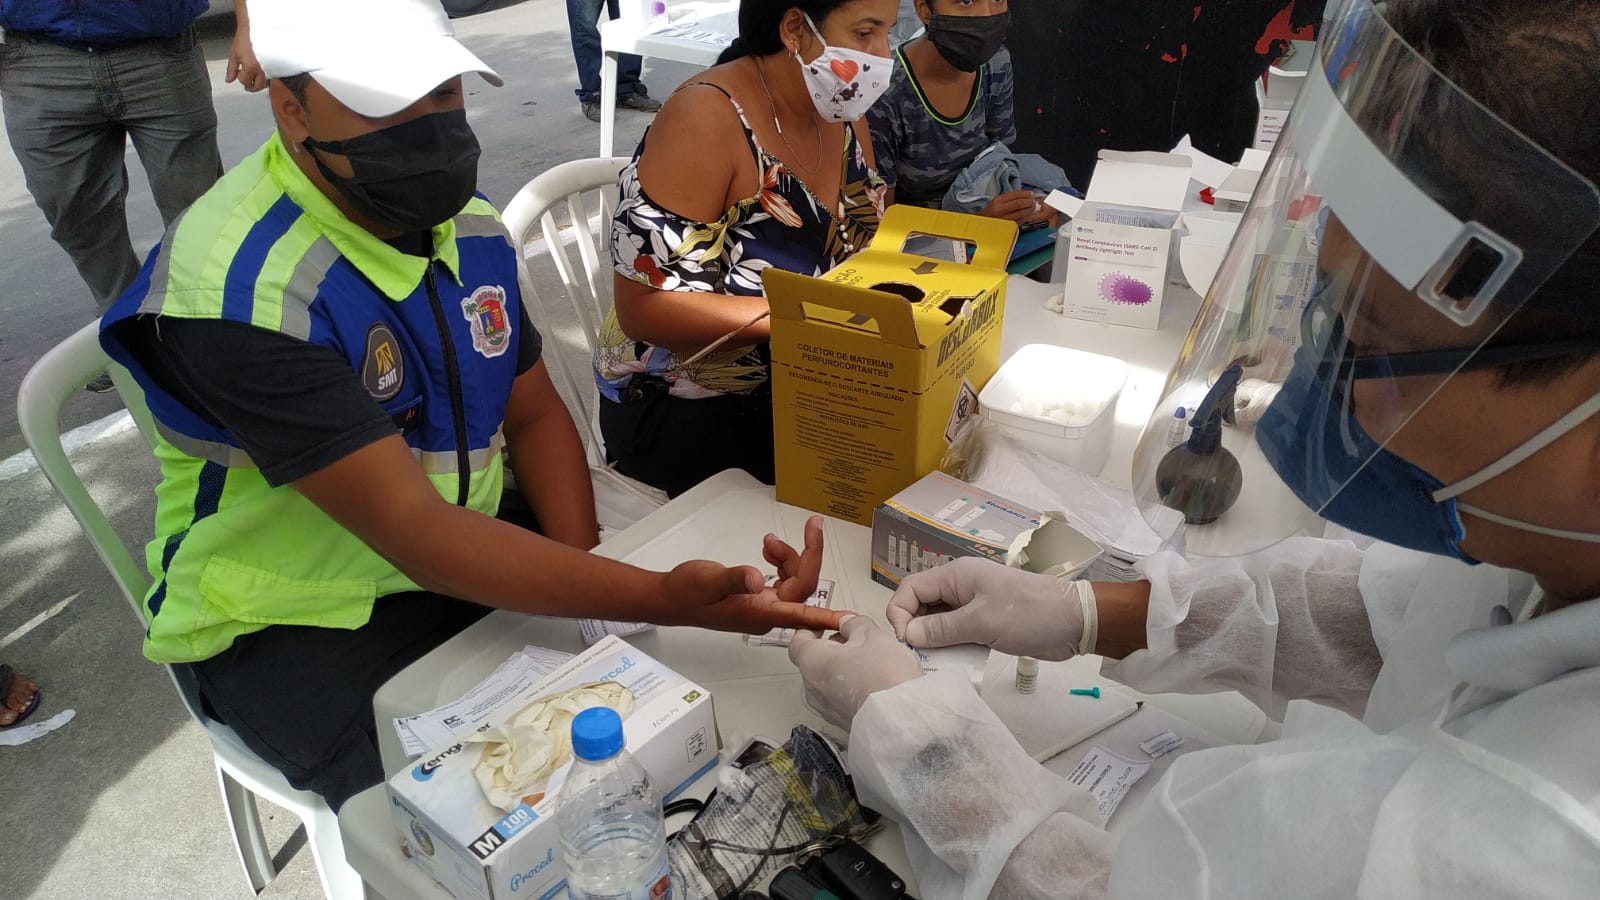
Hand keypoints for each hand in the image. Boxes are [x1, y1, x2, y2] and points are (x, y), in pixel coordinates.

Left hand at [226, 22, 265, 91]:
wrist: (255, 30)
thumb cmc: (245, 39)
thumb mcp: (234, 54)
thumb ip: (231, 69)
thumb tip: (229, 79)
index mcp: (250, 67)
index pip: (245, 81)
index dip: (240, 79)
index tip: (238, 74)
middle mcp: (261, 69)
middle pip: (258, 86)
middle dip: (251, 87)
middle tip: (247, 86)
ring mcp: (268, 67)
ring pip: (265, 82)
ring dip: (258, 82)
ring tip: (253, 79)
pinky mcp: (272, 64)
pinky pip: (270, 75)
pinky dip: (264, 76)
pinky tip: (260, 72)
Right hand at [660, 516, 845, 633]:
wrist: (672, 597)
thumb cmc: (687, 592)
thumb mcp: (708, 581)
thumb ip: (734, 579)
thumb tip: (756, 579)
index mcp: (759, 613)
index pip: (800, 614)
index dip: (825, 617)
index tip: (847, 620)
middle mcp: (767, 613)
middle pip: (802, 585)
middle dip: (807, 554)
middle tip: (813, 523)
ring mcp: (764, 607)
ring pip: (794, 580)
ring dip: (789, 556)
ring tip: (768, 540)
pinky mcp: (759, 599)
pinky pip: (783, 580)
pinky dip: (781, 562)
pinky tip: (768, 550)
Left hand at [789, 616, 923, 728]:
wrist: (900, 720)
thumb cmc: (883, 676)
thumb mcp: (872, 635)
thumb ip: (855, 624)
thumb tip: (848, 625)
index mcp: (812, 661)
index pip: (798, 641)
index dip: (814, 629)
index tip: (830, 624)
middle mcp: (812, 687)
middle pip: (814, 661)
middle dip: (833, 649)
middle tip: (858, 641)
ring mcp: (825, 709)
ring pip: (828, 681)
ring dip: (843, 670)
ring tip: (871, 664)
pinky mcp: (841, 722)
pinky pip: (840, 699)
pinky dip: (851, 689)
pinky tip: (874, 684)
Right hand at [887, 557, 1084, 660]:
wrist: (1074, 622)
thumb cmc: (1028, 614)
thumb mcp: (981, 622)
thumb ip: (941, 629)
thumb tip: (908, 634)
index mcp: (956, 575)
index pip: (910, 588)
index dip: (900, 613)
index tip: (906, 642)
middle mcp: (960, 587)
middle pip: (921, 605)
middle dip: (915, 630)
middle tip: (920, 657)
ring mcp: (972, 605)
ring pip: (937, 622)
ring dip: (934, 642)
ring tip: (937, 663)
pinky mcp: (984, 623)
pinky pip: (956, 633)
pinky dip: (952, 647)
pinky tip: (956, 662)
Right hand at [981, 190, 1051, 224]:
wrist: (980, 225)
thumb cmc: (990, 213)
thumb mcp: (996, 202)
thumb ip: (1009, 198)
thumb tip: (1025, 196)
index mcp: (997, 201)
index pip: (1014, 195)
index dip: (1025, 193)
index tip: (1031, 194)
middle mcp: (999, 209)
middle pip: (1018, 203)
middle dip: (1029, 202)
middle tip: (1034, 201)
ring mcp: (1003, 219)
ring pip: (1020, 213)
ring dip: (1029, 210)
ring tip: (1033, 208)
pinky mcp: (1005, 227)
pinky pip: (1018, 221)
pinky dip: (1025, 218)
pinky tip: (1028, 215)